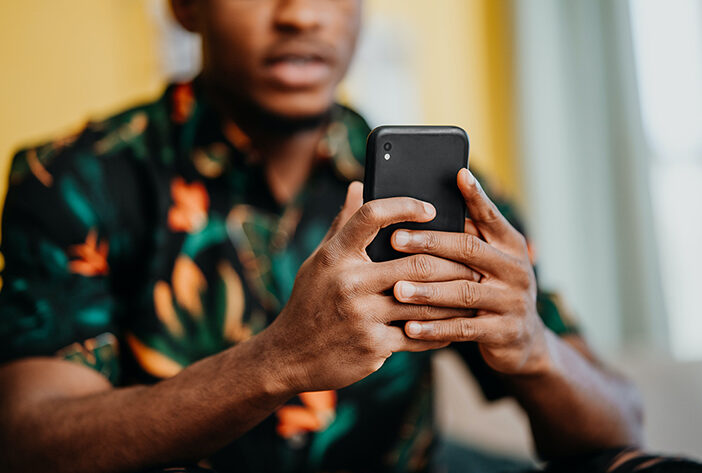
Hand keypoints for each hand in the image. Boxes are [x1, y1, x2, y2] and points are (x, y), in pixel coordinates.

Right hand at [261, 182, 477, 392]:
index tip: (430, 209)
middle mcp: (349, 282)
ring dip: (454, 297)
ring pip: (424, 301)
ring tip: (473, 290)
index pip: (371, 216)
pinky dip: (441, 331)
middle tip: (473, 259)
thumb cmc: (309, 301)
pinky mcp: (374, 345)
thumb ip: (343, 224)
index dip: (405, 206)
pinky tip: (455, 324)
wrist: (290, 355)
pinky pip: (419, 335)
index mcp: (335, 255)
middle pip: (415, 263)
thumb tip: (358, 185)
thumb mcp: (318, 260)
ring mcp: (362, 316)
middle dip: (451, 262)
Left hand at [391, 169, 549, 375]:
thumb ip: (467, 236)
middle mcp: (515, 268)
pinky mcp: (504, 331)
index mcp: (510, 245)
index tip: (458, 174)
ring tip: (396, 289)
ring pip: (464, 291)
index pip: (490, 216)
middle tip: (394, 239)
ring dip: (427, 290)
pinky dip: (435, 329)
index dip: (476, 196)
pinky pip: (464, 328)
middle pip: (469, 249)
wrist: (524, 340)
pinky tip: (409, 327)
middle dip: (429, 243)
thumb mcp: (490, 261)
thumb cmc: (492, 289)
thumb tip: (423, 207)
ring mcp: (512, 301)